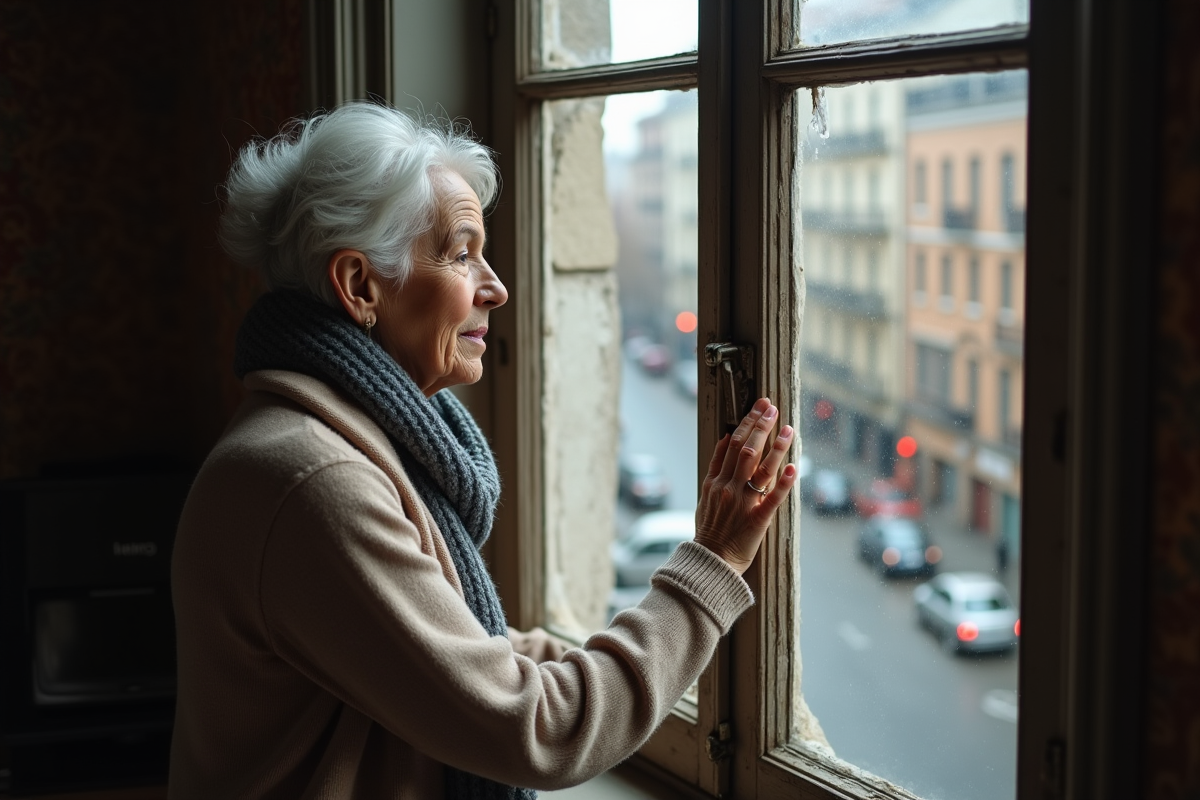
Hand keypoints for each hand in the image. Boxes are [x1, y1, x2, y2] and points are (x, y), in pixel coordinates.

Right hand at [693, 397, 796, 574]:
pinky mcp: (757, 520)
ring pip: (760, 469)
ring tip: (788, 429)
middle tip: (772, 407)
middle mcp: (729, 488)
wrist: (710, 562)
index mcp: (715, 481)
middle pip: (746, 449)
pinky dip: (784, 483)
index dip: (747, 423)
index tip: (759, 408)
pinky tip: (794, 467)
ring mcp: (743, 503)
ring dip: (776, 447)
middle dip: (761, 426)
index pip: (731, 444)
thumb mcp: (705, 496)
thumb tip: (725, 441)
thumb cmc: (710, 530)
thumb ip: (715, 469)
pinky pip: (772, 498)